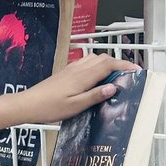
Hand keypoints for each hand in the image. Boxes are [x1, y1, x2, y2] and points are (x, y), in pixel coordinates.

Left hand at [18, 53, 138, 125]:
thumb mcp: (76, 106)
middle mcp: (79, 69)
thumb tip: (113, 87)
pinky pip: (86, 63)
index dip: (124, 66)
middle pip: (103, 58)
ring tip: (115, 76)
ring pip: (94, 59)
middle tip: (128, 75)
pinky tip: (96, 76)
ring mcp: (71, 69)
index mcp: (83, 76)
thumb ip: (95, 96)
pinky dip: (96, 65)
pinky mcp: (66, 72)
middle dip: (118, 64)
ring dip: (107, 63)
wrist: (28, 104)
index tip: (136, 70)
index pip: (109, 65)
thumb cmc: (50, 107)